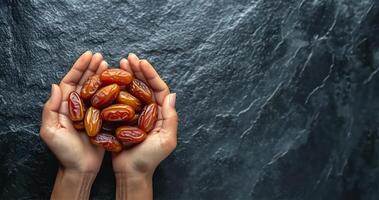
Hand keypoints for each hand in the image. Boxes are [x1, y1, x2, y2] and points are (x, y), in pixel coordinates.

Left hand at [40, 51, 107, 198]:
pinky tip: (118, 83)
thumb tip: (55, 86)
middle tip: (101, 56)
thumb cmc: (64, 152)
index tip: (88, 55)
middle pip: (85, 82)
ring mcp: (91, 112)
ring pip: (97, 89)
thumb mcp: (50, 131)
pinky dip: (112, 91)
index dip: (79, 67)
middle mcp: (78, 106)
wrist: (80, 169)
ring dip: (102, 76)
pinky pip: (107, 101)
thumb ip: (51, 109)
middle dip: (92, 68)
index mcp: (65, 106)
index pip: (71, 81)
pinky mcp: (103, 119)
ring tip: (109, 64)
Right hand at [112, 53, 177, 199]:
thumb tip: (172, 94)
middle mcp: (149, 110)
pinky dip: (115, 88)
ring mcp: (135, 113)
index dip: (151, 74)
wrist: (132, 173)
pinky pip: (119, 100)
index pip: (158, 89)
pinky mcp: (122, 118)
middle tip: (128, 57)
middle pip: (145, 86)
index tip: (141, 61)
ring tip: (119, 63)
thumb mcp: (165, 140)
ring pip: (132, 90)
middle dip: (138, 70)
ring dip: (126, 76)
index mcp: (161, 113)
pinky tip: (109, 79)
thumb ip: (170, 118)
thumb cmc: (150, 159)